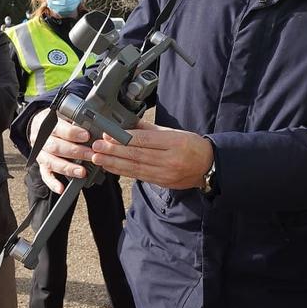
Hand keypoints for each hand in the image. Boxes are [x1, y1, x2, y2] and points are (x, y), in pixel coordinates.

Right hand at [30, 109, 92, 193]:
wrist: (40, 127)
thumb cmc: (57, 122)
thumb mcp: (63, 115)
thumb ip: (75, 121)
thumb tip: (93, 128)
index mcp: (45, 124)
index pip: (57, 128)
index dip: (72, 133)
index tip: (86, 136)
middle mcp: (40, 140)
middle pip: (56, 147)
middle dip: (75, 152)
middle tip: (90, 154)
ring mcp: (40, 154)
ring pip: (51, 162)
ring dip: (67, 168)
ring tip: (82, 172)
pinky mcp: (41, 166)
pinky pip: (45, 176)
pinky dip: (53, 183)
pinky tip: (61, 188)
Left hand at [90, 121, 213, 189]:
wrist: (209, 166)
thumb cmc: (192, 146)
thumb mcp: (175, 132)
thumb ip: (151, 129)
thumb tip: (128, 125)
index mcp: (174, 142)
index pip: (145, 140)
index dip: (124, 138)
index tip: (108, 135)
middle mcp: (170, 159)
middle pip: (137, 155)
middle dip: (113, 151)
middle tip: (97, 146)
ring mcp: (166, 173)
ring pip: (135, 167)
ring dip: (114, 163)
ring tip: (98, 157)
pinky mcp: (162, 182)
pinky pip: (139, 176)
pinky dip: (123, 171)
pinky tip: (111, 167)